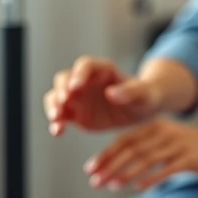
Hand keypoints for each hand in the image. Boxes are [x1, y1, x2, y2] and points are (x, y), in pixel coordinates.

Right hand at [44, 56, 162, 134]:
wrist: (141, 111)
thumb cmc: (145, 97)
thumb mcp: (144, 95)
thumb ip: (130, 92)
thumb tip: (111, 93)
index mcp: (104, 70)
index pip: (85, 65)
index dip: (79, 74)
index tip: (76, 86)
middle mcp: (86, 81)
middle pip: (65, 78)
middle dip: (61, 88)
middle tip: (63, 101)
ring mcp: (79, 97)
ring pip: (56, 96)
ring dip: (53, 105)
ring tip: (56, 118)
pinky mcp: (75, 113)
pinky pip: (60, 116)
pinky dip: (56, 122)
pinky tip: (58, 132)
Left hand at [85, 118, 197, 191]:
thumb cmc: (192, 145)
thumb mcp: (167, 140)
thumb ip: (145, 147)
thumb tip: (116, 166)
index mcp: (156, 126)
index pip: (125, 140)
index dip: (106, 154)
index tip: (90, 169)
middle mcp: (165, 132)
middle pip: (132, 149)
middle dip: (110, 166)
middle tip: (95, 181)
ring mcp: (178, 144)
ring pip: (146, 159)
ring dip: (126, 173)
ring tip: (111, 185)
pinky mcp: (190, 157)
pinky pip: (166, 168)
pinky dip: (150, 178)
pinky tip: (138, 187)